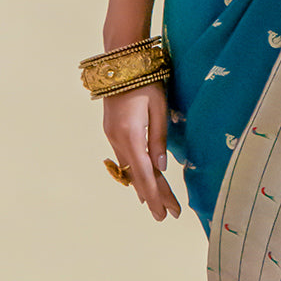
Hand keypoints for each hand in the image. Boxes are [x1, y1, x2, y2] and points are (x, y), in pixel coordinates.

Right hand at [101, 82, 181, 221]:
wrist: (119, 64)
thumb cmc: (145, 81)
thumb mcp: (158, 108)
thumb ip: (159, 139)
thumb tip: (161, 168)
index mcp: (131, 136)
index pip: (145, 175)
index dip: (157, 196)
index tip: (166, 214)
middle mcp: (118, 140)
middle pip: (138, 176)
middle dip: (154, 196)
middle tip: (168, 216)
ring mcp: (112, 136)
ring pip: (130, 169)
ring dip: (144, 185)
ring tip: (157, 203)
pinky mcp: (112, 131)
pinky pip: (124, 158)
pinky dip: (135, 172)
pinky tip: (141, 180)